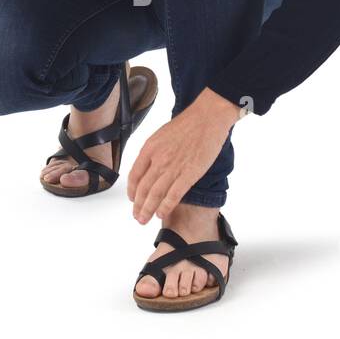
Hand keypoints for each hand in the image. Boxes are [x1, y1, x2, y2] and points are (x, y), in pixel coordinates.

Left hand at [126, 87, 238, 222]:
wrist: (207, 118)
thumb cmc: (187, 124)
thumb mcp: (161, 135)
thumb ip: (153, 152)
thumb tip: (149, 167)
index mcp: (149, 149)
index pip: (134, 175)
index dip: (132, 191)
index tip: (132, 200)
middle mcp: (158, 160)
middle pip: (143, 189)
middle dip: (138, 206)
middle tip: (137, 216)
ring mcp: (173, 168)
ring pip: (155, 195)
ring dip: (148, 210)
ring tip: (144, 220)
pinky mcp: (189, 174)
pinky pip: (173, 195)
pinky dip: (165, 207)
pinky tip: (161, 214)